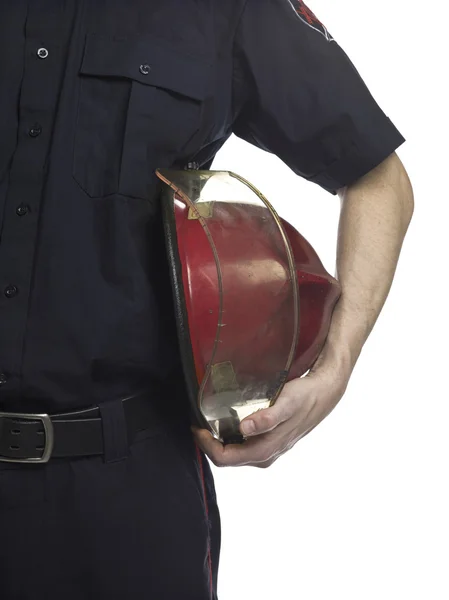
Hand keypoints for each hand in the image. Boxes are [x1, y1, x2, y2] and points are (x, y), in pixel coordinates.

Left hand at [191, 365, 348, 467]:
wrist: (323, 394)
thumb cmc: (304, 398)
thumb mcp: (286, 404)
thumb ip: (266, 418)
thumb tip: (245, 429)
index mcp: (265, 451)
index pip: (225, 458)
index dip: (206, 444)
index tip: (197, 425)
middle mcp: (264, 455)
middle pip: (226, 458)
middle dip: (208, 442)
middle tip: (198, 420)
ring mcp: (266, 450)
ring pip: (233, 452)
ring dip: (217, 439)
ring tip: (208, 419)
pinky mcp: (268, 441)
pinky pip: (241, 445)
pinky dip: (228, 436)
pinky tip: (225, 420)